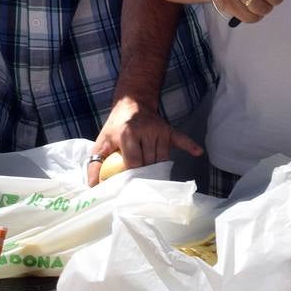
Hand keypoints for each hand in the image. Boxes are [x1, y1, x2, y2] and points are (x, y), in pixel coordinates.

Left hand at [85, 96, 202, 185]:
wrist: (132, 103)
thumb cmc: (116, 126)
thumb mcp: (101, 142)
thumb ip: (95, 165)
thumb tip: (93, 187)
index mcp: (128, 134)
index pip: (134, 162)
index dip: (131, 177)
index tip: (129, 188)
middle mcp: (146, 131)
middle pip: (149, 162)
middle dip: (145, 175)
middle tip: (140, 187)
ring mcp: (160, 130)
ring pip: (162, 157)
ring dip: (157, 168)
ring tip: (152, 180)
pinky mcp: (169, 129)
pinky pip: (181, 139)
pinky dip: (189, 145)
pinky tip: (197, 152)